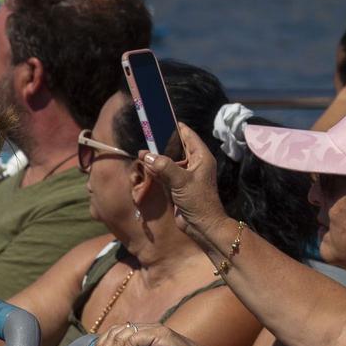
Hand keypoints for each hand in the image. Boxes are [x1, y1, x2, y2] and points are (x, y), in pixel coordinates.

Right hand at [141, 126, 232, 244]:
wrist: (203, 226)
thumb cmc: (199, 201)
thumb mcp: (181, 181)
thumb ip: (164, 167)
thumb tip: (146, 155)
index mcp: (201, 157)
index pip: (188, 135)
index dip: (175, 127)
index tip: (160, 119)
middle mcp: (194, 163)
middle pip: (176, 148)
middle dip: (161, 144)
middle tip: (146, 136)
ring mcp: (186, 175)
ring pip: (169, 161)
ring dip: (156, 159)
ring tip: (141, 152)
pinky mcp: (178, 186)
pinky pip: (165, 174)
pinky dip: (156, 171)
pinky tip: (145, 167)